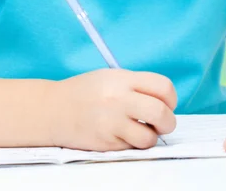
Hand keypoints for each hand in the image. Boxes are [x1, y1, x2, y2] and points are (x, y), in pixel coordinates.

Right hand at [50, 69, 176, 150]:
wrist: (53, 109)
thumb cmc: (85, 92)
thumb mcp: (111, 77)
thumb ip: (136, 85)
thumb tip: (164, 101)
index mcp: (122, 79)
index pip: (163, 87)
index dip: (171, 98)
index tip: (167, 103)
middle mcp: (118, 100)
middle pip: (161, 113)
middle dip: (168, 122)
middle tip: (163, 123)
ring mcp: (112, 123)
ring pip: (149, 138)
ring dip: (150, 136)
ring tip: (141, 130)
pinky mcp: (106, 143)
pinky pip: (132, 148)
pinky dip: (133, 144)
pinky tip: (122, 135)